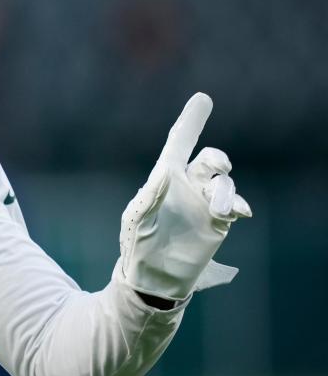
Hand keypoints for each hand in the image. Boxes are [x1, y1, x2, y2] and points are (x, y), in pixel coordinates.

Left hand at [119, 93, 251, 300]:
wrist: (153, 277)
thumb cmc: (137, 244)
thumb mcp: (137, 219)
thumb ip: (151, 194)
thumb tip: (167, 171)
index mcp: (164, 178)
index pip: (178, 143)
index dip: (190, 122)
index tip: (203, 99)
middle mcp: (187, 185)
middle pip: (209, 159)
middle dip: (217, 158)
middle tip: (220, 166)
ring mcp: (204, 203)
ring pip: (223, 182)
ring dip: (225, 189)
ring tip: (222, 207)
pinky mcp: (218, 222)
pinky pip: (233, 205)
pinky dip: (237, 204)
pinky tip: (238, 211)